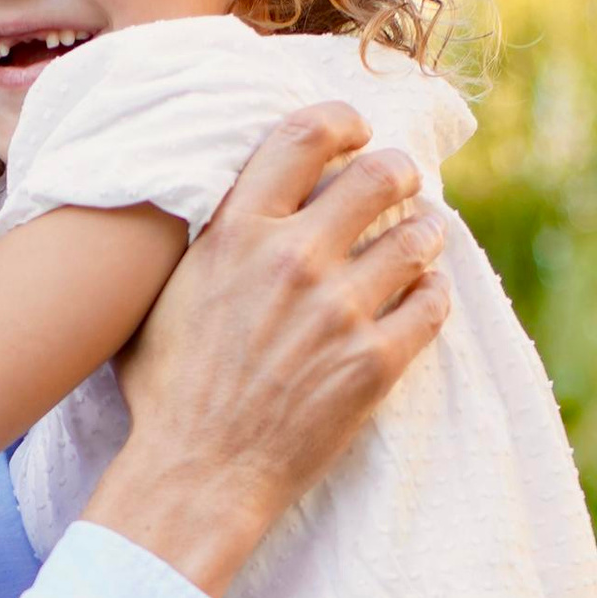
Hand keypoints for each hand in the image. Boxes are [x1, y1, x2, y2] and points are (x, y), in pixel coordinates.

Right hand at [85, 106, 450, 597]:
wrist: (197, 475)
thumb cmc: (168, 392)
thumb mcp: (161, 298)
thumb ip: (200, 243)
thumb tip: (215, 206)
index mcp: (236, 233)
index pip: (303, 137)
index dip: (341, 122)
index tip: (355, 131)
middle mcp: (293, 260)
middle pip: (379, 175)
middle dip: (400, 172)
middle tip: (403, 182)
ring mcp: (339, 311)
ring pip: (417, 238)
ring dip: (426, 232)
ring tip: (423, 238)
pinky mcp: (375, 362)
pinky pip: (432, 305)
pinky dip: (434, 294)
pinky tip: (425, 296)